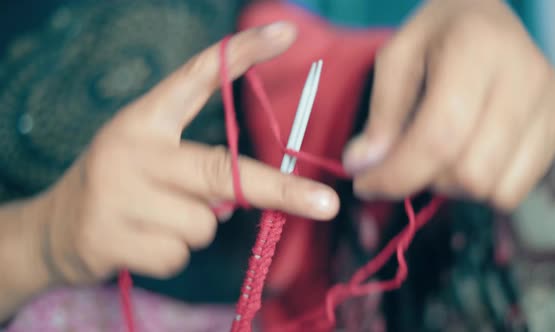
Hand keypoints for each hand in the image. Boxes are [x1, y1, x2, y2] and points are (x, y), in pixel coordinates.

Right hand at [35, 23, 339, 285]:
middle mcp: (131, 149)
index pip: (197, 77)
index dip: (241, 55)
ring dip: (195, 228)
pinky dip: (171, 254)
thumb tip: (253, 191)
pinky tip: (140, 241)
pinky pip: (178, 254)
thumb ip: (200, 164)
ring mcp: (117, 193)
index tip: (285, 33)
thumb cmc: (122, 184)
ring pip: (203, 223)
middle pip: (221, 170)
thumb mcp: (152, 156)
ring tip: (157, 218)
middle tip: (325, 204)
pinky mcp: (109, 236)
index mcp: (145, 120)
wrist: (55, 229)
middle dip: (279, 190)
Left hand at [343, 0, 554, 209]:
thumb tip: (363, 165)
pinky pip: (515, 190)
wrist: (488, 19)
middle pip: (470, 172)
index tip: (365, 184)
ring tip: (439, 155)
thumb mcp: (396, 59)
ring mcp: (550, 106)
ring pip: (494, 189)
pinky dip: (481, 187)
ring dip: (453, 186)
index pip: (440, 136)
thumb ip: (381, 113)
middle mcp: (525, 78)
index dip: (396, 174)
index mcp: (478, 49)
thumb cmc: (437, 37)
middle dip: (424, 179)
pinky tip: (467, 155)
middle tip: (404, 163)